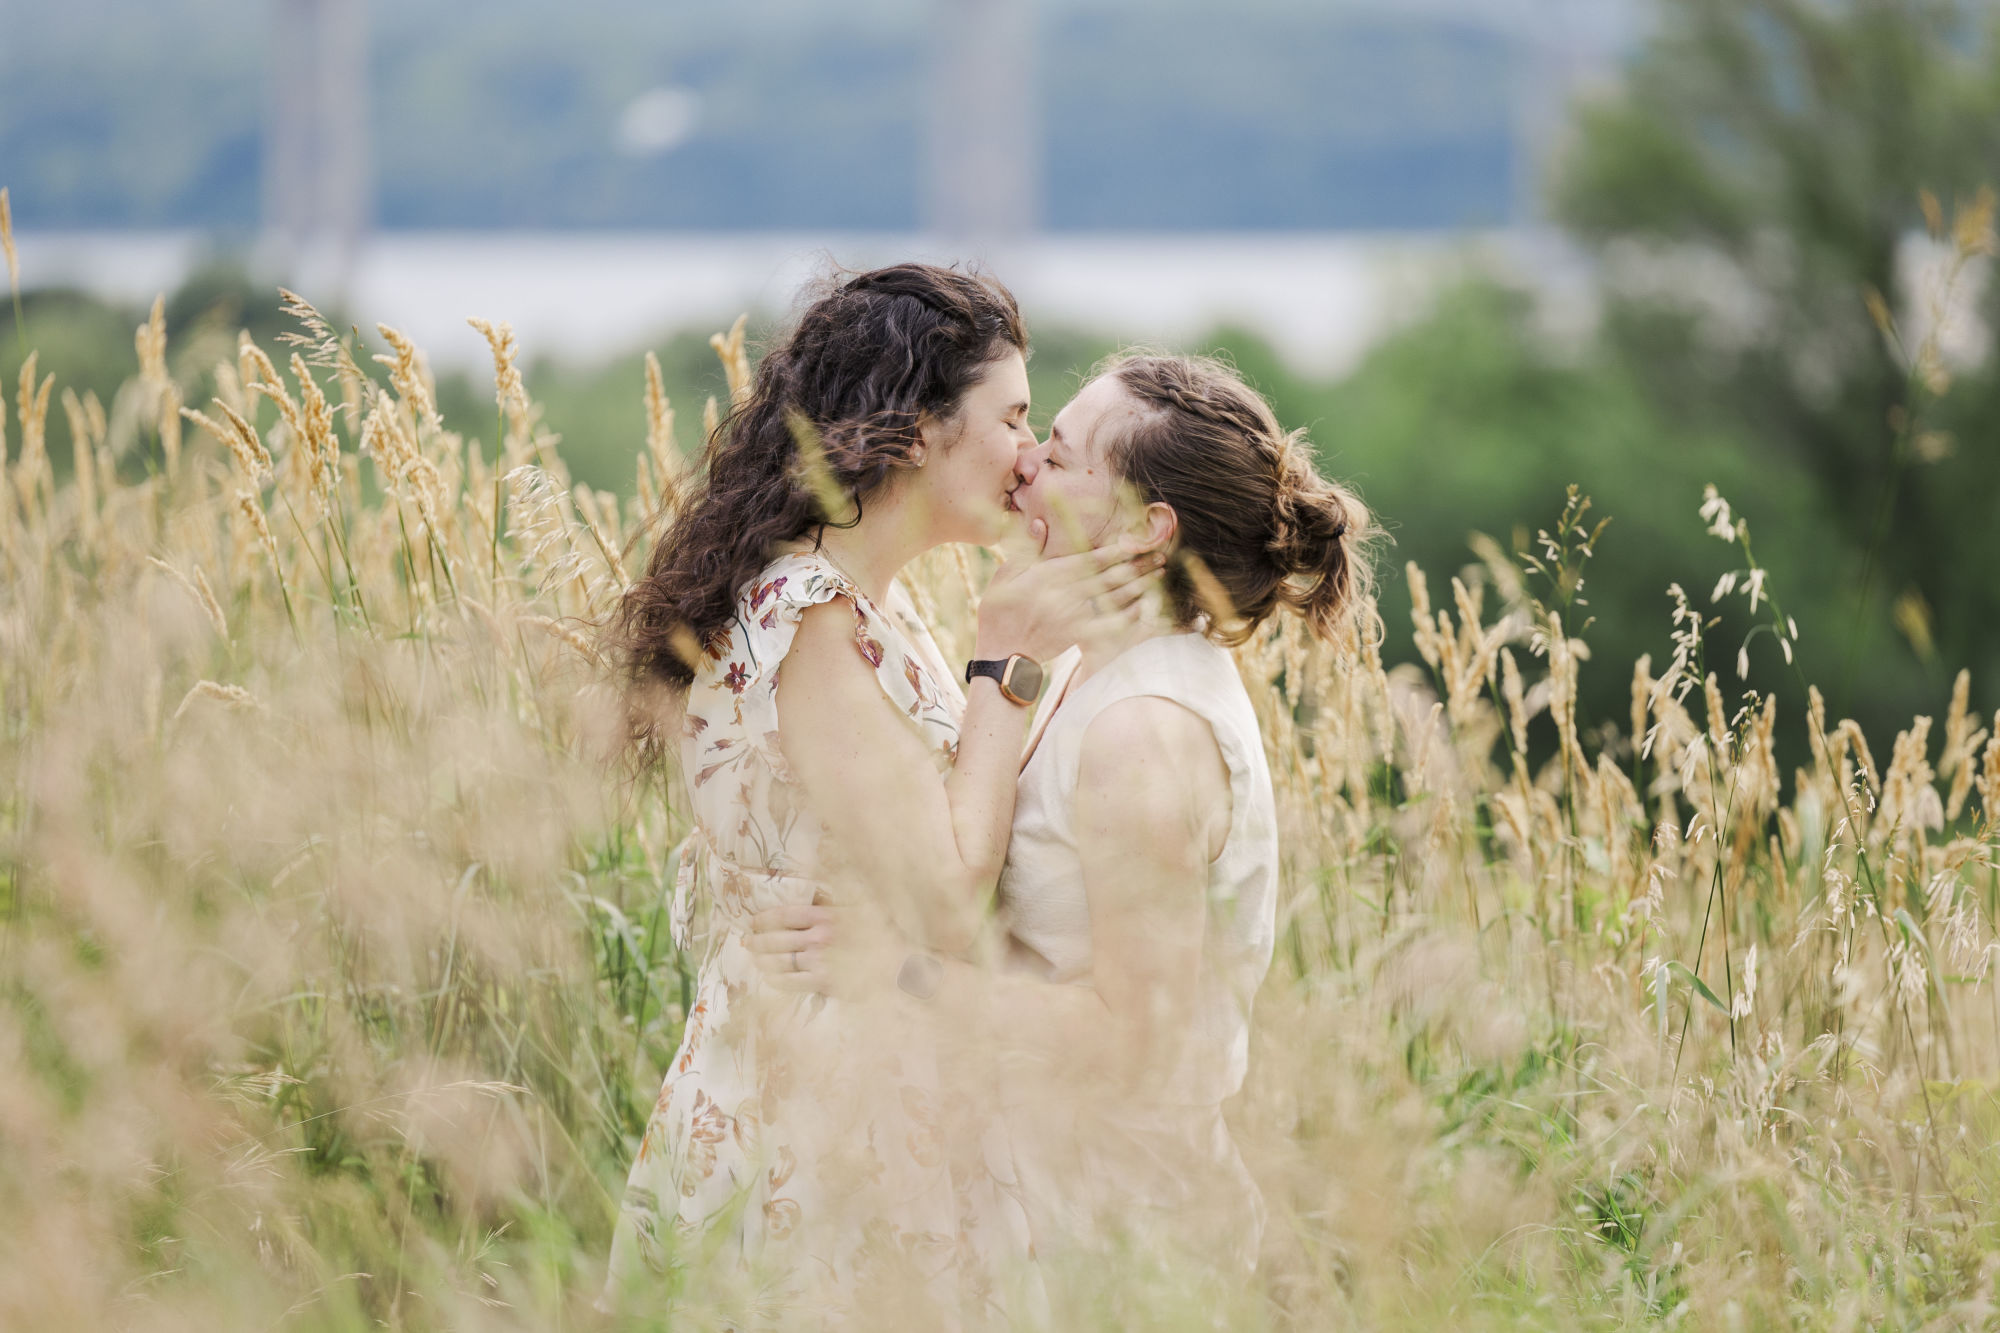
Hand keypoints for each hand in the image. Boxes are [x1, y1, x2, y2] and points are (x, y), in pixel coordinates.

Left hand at [746, 897, 900, 997]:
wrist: (900, 964)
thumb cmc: (882, 931)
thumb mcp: (863, 901)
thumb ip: (837, 890)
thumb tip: (816, 867)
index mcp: (826, 915)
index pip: (784, 915)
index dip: (763, 919)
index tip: (753, 922)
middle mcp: (819, 937)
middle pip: (777, 939)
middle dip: (757, 941)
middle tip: (747, 942)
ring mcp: (821, 961)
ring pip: (780, 961)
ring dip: (762, 961)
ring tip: (754, 959)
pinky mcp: (825, 982)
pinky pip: (791, 982)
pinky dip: (776, 980)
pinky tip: (769, 978)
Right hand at [974, 532, 1164, 664]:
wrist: (999, 652)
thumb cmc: (998, 610)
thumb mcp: (1006, 574)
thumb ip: (1028, 549)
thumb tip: (1041, 523)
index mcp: (1049, 574)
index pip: (1091, 558)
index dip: (1117, 550)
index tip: (1137, 541)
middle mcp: (1065, 593)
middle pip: (1109, 576)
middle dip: (1137, 565)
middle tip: (1160, 555)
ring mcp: (1073, 615)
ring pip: (1113, 597)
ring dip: (1139, 585)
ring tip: (1158, 574)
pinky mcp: (1077, 634)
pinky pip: (1109, 623)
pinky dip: (1127, 614)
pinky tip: (1143, 605)